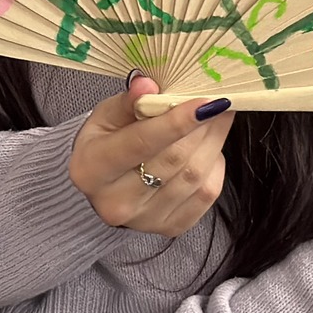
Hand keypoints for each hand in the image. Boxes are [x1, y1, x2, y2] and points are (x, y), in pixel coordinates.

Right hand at [69, 74, 234, 237]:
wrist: (103, 185)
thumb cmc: (103, 143)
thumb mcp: (104, 116)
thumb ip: (128, 101)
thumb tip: (149, 84)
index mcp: (92, 168)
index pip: (141, 142)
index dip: (176, 121)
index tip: (205, 101)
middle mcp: (116, 201)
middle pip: (173, 160)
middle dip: (202, 128)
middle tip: (220, 102)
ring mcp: (145, 220)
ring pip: (194, 177)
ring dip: (213, 144)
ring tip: (218, 119)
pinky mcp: (170, 228)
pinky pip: (206, 196)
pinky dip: (215, 168)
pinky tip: (210, 148)